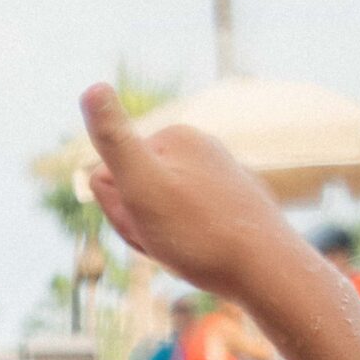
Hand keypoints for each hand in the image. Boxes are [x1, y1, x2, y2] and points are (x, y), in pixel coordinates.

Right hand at [79, 85, 312, 301]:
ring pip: (158, 212)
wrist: (268, 270)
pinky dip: (187, 242)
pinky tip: (205, 254)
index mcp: (173, 137)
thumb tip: (92, 88)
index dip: (120, 211)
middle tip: (166, 239)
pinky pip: (187, 223)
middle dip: (139, 225)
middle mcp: (198, 149)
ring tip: (187, 249)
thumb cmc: (199, 232)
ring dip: (160, 237)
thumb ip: (113, 139)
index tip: (149, 224)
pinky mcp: (230, 203)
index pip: (106, 178)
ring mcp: (216, 176)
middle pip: (134, 193)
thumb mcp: (142, 185)